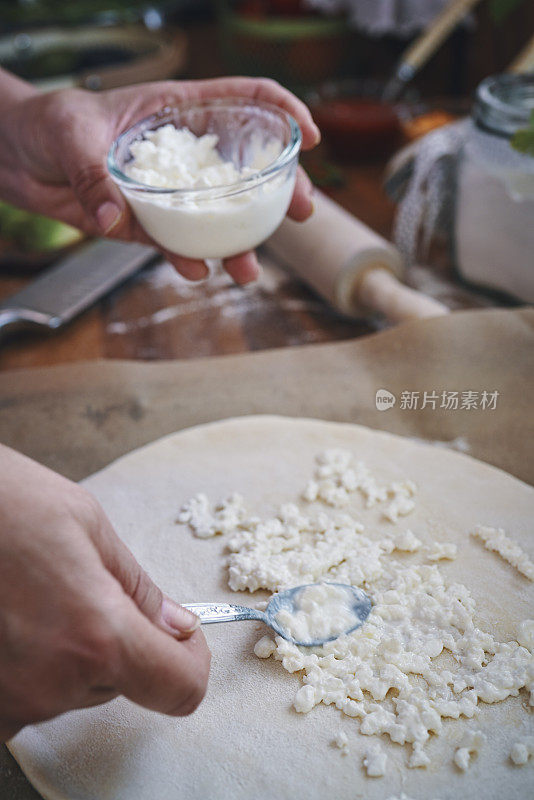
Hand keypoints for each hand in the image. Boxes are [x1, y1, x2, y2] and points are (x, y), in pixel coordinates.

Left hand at [0, 75, 318, 283]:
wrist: (20, 159)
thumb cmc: (49, 125)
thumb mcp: (72, 134)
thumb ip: (94, 175)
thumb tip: (115, 219)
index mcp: (179, 110)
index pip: (245, 100)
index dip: (284, 112)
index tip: (309, 137)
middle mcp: (184, 153)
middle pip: (247, 167)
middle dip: (280, 189)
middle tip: (301, 211)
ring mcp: (170, 191)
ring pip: (218, 217)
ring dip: (239, 243)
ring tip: (248, 269)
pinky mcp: (147, 223)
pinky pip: (176, 244)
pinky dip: (186, 259)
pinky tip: (193, 271)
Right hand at [0, 445, 209, 741]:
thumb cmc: (2, 502)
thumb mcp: (86, 525)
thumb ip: (137, 586)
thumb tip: (174, 624)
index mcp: (98, 634)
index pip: (180, 688)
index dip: (189, 661)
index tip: (180, 637)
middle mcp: (55, 682)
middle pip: (123, 680)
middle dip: (119, 637)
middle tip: (82, 585)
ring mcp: (12, 699)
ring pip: (76, 685)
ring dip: (72, 648)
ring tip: (36, 593)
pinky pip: (32, 692)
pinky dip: (34, 661)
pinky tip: (12, 618)